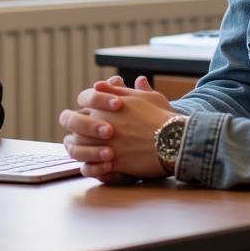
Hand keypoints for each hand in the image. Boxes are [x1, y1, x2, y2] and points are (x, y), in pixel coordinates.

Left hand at [58, 75, 175, 182]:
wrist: (175, 140)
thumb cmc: (163, 116)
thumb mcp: (145, 96)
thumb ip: (122, 91)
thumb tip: (108, 82)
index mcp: (107, 102)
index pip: (84, 98)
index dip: (86, 105)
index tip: (90, 112)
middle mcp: (100, 120)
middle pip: (73, 123)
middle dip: (75, 129)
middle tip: (79, 136)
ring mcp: (103, 142)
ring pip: (76, 146)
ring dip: (78, 150)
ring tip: (86, 153)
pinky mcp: (111, 162)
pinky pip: (89, 167)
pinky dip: (89, 168)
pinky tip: (94, 168)